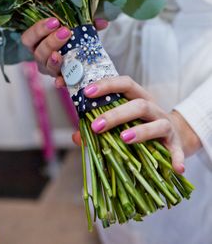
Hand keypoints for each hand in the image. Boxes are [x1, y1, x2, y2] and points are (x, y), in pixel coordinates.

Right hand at [21, 17, 107, 81]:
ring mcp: (49, 70)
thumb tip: (103, 22)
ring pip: (46, 66)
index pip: (29, 37)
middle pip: (38, 52)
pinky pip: (58, 82)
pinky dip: (60, 81)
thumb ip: (88, 25)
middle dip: (51, 41)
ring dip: (53, 60)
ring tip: (60, 54)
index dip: (38, 29)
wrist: (84, 61)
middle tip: (65, 32)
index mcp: (38, 43)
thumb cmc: (75, 41)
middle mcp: (41, 57)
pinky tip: (61, 81)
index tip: (54, 21)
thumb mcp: (79, 30)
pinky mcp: (60, 80)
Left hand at [72, 76, 201, 173]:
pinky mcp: (175, 144)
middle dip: (116, 114)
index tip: (87, 92)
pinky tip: (175, 168)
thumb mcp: (121, 123)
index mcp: (139, 98)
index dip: (107, 85)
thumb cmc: (140, 127)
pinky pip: (177, 151)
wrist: (172, 136)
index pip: (125, 84)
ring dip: (141, 131)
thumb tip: (76, 136)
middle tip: (96, 125)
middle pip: (139, 105)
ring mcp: (166, 126)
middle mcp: (154, 109)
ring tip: (123, 139)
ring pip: (157, 124)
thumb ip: (99, 127)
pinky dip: (176, 159)